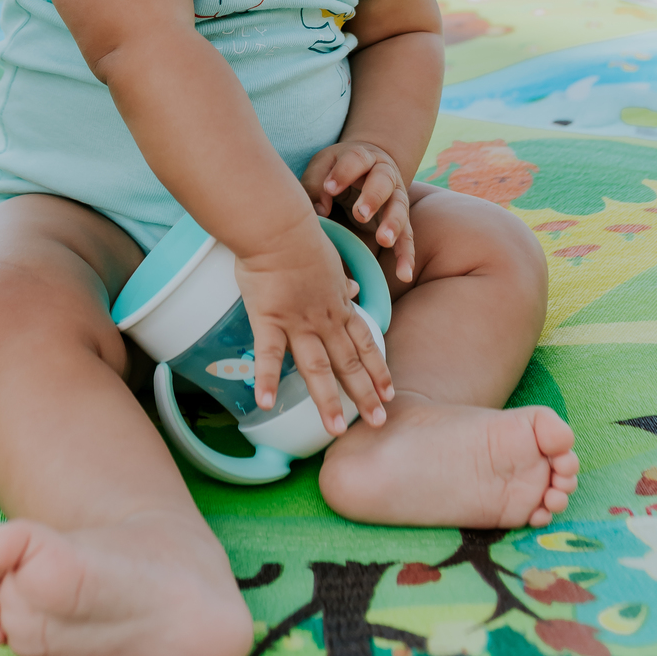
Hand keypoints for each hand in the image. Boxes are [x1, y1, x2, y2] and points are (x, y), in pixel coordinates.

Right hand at [233, 211, 393, 436]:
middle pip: (348, 362)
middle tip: (379, 422)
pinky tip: (266, 405)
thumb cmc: (301, 235)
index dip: (378, 368)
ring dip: (327, 400)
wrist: (280, 225)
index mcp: (338, 303)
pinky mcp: (270, 320)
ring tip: (335, 430)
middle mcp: (324, 319)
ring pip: (317, 368)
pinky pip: (268, 355)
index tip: (390, 391)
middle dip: (365, 394)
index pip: (365, 341)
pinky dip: (267, 380)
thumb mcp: (332, 258)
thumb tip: (355, 289)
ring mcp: (298, 322)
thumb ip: (342, 280)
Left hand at [302, 140, 415, 284]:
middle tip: (360, 213)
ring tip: (383, 241)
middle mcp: (385, 174)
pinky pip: (408, 238)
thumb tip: (319, 211)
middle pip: (383, 181)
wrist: (368, 168)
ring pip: (400, 208)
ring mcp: (396, 197)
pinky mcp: (401, 221)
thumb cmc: (337, 170)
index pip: (356, 160)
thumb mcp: (322, 168)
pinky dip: (407, 256)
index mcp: (363, 156)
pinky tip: (404, 274)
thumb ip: (316, 183)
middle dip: (373, 197)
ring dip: (393, 224)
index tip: (328, 188)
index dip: (343, 173)